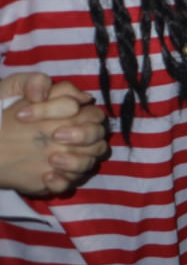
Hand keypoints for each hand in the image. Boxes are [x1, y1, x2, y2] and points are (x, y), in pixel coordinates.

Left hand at [0, 73, 108, 195]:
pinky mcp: (58, 177)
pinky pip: (71, 183)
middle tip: (55, 135)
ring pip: (91, 161)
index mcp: (73, 112)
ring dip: (76, 161)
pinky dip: (63, 181)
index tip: (25, 115)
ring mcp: (70, 157)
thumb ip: (33, 81)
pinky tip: (46, 176)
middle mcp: (77, 134)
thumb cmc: (3, 109)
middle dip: (82, 135)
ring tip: (52, 159)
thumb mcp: (13, 88)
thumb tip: (45, 92)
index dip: (63, 110)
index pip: (88, 110)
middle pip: (99, 134)